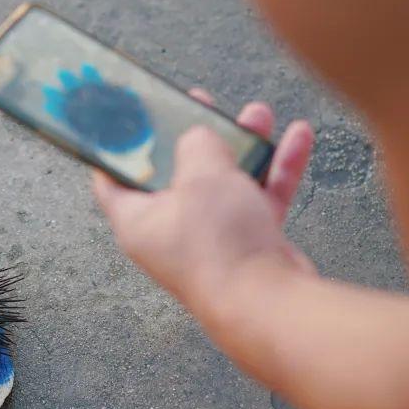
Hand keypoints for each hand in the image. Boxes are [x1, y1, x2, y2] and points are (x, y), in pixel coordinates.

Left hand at [92, 91, 313, 319]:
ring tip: (258, 115)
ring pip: (224, 184)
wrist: (268, 302)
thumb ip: (197, 144)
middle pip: (177, 175)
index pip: (112, 178)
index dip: (118, 145)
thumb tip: (199, 136)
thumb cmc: (221, 245)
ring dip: (243, 148)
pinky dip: (276, 171)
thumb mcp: (200, 174)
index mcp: (137, 220)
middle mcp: (169, 233)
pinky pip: (259, 200)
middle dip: (196, 136)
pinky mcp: (248, 247)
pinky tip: (296, 138)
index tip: (128, 117)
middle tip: (205, 106)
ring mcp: (210, 241)